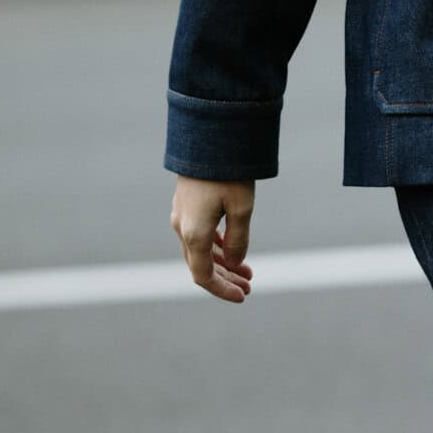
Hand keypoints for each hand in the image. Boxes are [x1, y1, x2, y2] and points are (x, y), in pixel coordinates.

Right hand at [170, 176, 255, 303]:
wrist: (208, 136)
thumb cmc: (227, 172)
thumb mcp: (242, 208)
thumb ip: (238, 240)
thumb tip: (234, 262)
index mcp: (193, 233)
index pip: (203, 276)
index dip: (222, 290)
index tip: (243, 296)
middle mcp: (182, 227)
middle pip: (201, 265)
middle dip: (226, 279)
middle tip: (250, 286)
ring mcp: (182, 216)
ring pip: (200, 251)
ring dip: (223, 263)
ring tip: (247, 271)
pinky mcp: (187, 205)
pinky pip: (199, 235)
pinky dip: (216, 247)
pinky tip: (232, 250)